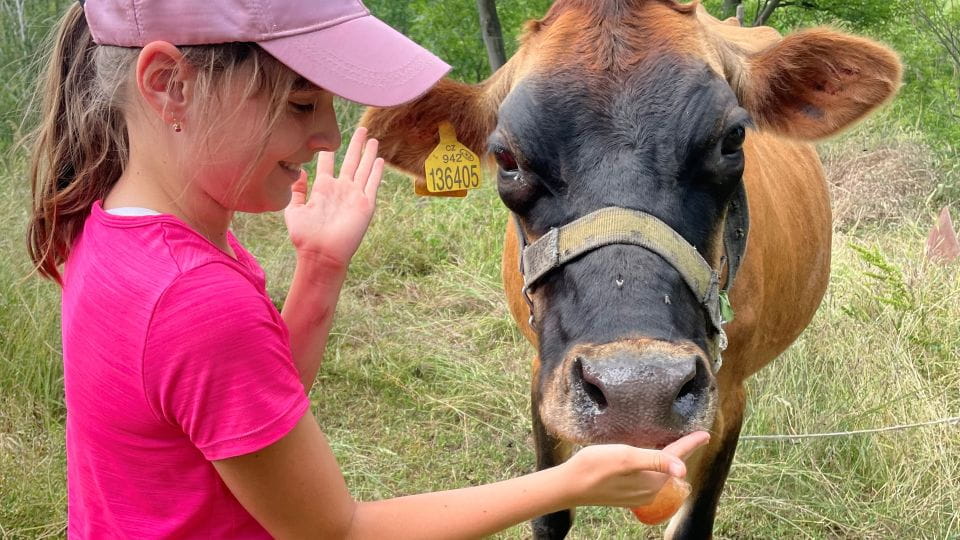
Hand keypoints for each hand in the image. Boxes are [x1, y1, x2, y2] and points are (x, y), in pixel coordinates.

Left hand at [284, 127, 384, 266]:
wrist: (321, 254)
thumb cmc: (305, 236)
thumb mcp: (294, 211)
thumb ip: (296, 191)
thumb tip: (297, 171)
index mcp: (323, 189)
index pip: (328, 164)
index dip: (329, 151)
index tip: (330, 138)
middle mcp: (341, 189)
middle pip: (351, 161)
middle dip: (356, 145)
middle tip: (362, 128)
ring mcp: (354, 196)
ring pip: (364, 169)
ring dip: (369, 154)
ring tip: (373, 139)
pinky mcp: (366, 204)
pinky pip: (373, 184)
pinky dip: (376, 172)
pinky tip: (379, 160)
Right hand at [561, 431, 709, 507]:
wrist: (569, 485)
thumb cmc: (595, 467)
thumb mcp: (626, 458)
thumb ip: (655, 461)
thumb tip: (682, 469)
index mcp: (652, 481)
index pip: (677, 458)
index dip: (691, 444)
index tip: (705, 434)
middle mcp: (648, 490)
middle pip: (669, 465)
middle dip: (680, 451)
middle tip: (691, 436)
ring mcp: (636, 493)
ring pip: (658, 472)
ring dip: (665, 457)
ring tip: (672, 443)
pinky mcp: (625, 492)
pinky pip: (645, 476)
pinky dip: (651, 465)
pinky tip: (647, 457)